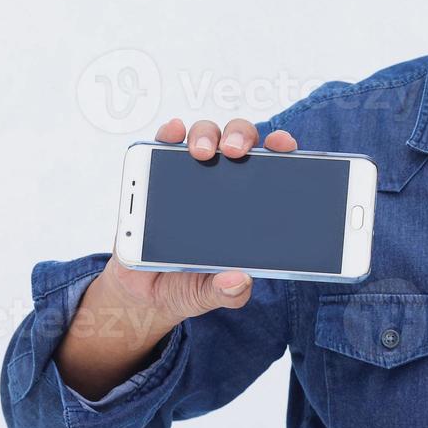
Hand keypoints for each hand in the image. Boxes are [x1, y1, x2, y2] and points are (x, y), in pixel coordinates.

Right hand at [101, 116, 299, 326]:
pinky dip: (168, 135)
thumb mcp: (212, 294)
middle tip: (235, 152)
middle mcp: (222, 183)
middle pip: (238, 142)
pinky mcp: (155, 178)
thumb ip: (229, 292)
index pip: (272, 167)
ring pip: (204, 137)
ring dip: (205, 135)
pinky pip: (163, 147)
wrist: (144, 294)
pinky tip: (172, 133)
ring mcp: (189, 176)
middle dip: (241, 137)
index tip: (283, 144)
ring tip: (201, 151)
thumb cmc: (188, 284)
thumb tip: (239, 280)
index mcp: (248, 205)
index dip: (281, 149)